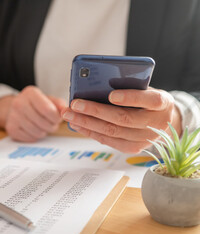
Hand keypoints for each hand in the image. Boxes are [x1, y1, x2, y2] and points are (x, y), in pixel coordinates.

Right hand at [0, 86, 65, 141]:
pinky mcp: (11, 128)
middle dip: (52, 126)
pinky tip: (34, 129)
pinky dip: (35, 136)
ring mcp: (13, 116)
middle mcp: (18, 103)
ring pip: (37, 132)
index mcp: (30, 93)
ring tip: (43, 125)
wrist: (17, 108)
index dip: (56, 118)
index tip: (58, 118)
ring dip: (44, 131)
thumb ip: (60, 105)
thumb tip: (67, 111)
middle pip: (43, 123)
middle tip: (52, 123)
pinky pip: (30, 138)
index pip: (47, 110)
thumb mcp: (49, 99)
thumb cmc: (36, 104)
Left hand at [62, 88, 181, 153]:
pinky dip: (91, 132)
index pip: (149, 100)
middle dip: (95, 111)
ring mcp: (145, 139)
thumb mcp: (145, 88)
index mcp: (162, 103)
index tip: (111, 95)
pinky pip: (109, 141)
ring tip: (70, 115)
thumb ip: (128, 86)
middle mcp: (156, 123)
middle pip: (123, 118)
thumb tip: (96, 84)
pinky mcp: (133, 148)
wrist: (164, 122)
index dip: (130, 98)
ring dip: (87, 123)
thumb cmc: (147, 100)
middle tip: (75, 104)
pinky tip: (78, 125)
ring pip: (112, 131)